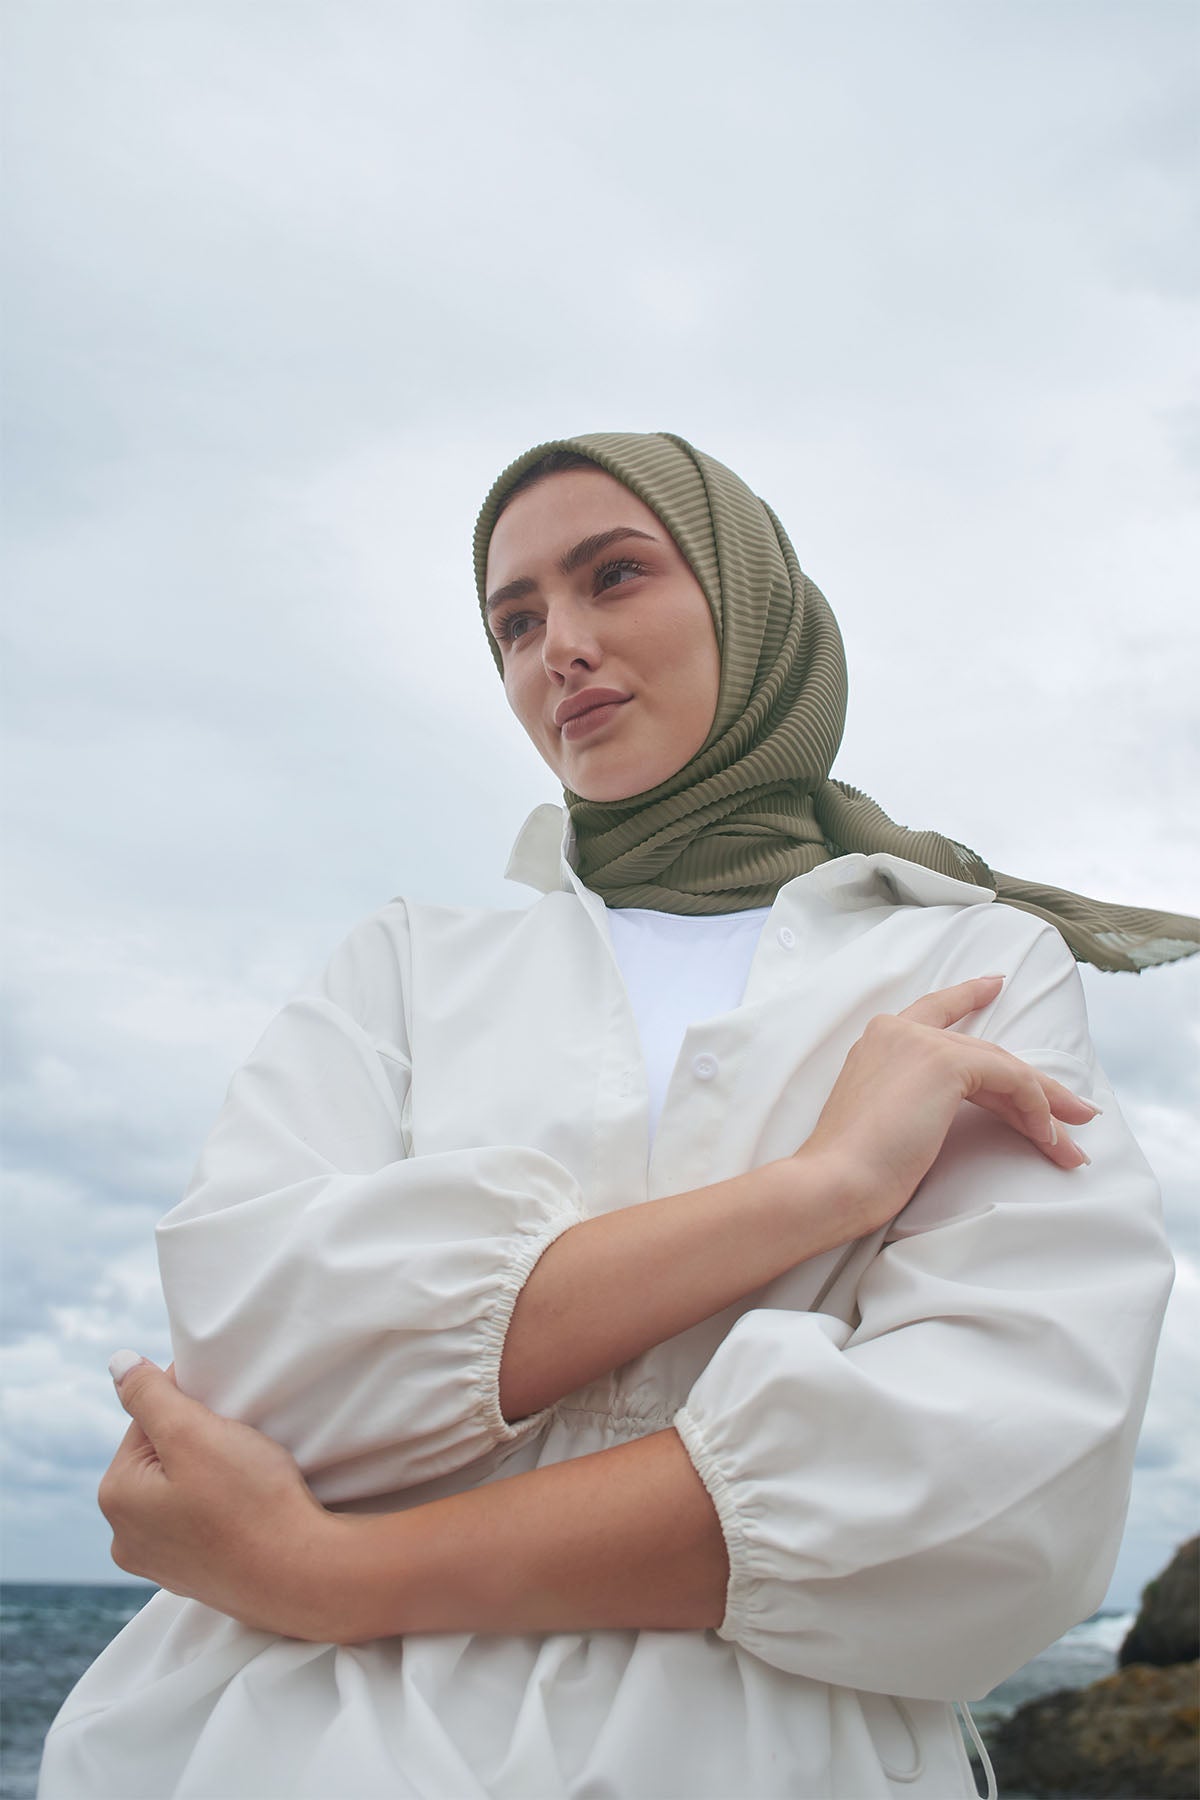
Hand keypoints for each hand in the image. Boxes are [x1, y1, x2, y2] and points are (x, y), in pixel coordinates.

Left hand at [99, 1355, 334, 1638]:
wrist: (302, 1574)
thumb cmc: (249, 1500)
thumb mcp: (193, 1432)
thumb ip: (150, 1394)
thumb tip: (117, 1363)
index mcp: (116, 1496)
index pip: (147, 1420)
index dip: (189, 1405)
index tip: (228, 1411)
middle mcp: (126, 1537)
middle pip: (162, 1457)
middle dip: (198, 1441)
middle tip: (240, 1442)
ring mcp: (160, 1563)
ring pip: (181, 1488)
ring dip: (210, 1472)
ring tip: (247, 1472)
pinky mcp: (194, 1577)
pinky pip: (200, 1521)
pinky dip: (221, 1506)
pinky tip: (247, 1505)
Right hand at [796, 974, 1098, 1239]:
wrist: (834, 1179)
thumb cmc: (852, 1167)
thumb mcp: (889, 1119)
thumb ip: (916, 1097)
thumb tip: (955, 1112)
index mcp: (880, 1039)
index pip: (937, 1011)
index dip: (970, 996)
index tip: (996, 983)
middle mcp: (899, 1030)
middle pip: (984, 1053)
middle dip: (1034, 1087)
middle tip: (1075, 1111)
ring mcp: (922, 1042)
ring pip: (1004, 1066)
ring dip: (1046, 1105)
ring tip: (1076, 1137)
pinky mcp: (945, 1063)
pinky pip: (1012, 1079)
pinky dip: (1036, 1109)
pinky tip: (1048, 1139)